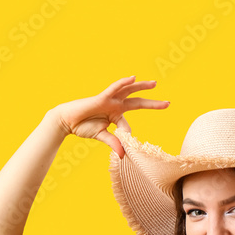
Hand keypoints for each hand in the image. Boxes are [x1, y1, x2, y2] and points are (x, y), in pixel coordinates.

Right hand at [51, 75, 169, 157]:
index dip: (127, 137)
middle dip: (152, 103)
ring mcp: (109, 100)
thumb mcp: (102, 136)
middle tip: (167, 103)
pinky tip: (133, 79)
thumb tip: (123, 156)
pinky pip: (114, 88)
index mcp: (115, 115)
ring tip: (154, 84)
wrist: (66, 122)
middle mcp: (114, 106)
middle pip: (137, 102)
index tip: (125, 147)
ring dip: (142, 87)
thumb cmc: (82, 127)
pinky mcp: (101, 98)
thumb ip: (114, 143)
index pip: (128, 125)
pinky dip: (123, 83)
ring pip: (129, 91)